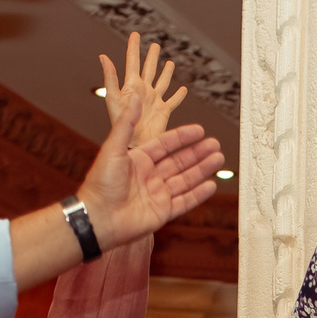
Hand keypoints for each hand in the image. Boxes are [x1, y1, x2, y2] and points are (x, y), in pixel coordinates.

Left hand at [72, 108, 221, 251]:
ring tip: (218, 159)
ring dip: (202, 169)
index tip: (200, 130)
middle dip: (198, 153)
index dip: (183, 137)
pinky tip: (211, 185)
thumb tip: (135, 99)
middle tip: (215, 144)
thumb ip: (126, 124)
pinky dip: (198, 194)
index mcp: (138, 160)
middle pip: (179, 161)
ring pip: (185, 179)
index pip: (166, 145)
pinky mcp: (162, 213)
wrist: (98, 218)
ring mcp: (157, 194)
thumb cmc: (100, 184)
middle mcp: (149, 176)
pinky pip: (185, 202)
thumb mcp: (113, 148)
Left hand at [101, 31, 187, 146]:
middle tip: (154, 45)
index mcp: (131, 86)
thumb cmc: (120, 127)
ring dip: (166, 73)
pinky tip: (182, 90)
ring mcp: (154, 101)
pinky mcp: (164, 112)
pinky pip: (173, 101)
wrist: (134, 147)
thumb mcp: (113, 100)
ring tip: (169, 63)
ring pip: (162, 82)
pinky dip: (179, 96)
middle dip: (151, 57)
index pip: (132, 62)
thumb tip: (103, 57)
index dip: (133, 47)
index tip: (135, 34)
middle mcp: (143, 91)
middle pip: (149, 69)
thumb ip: (110, 78)